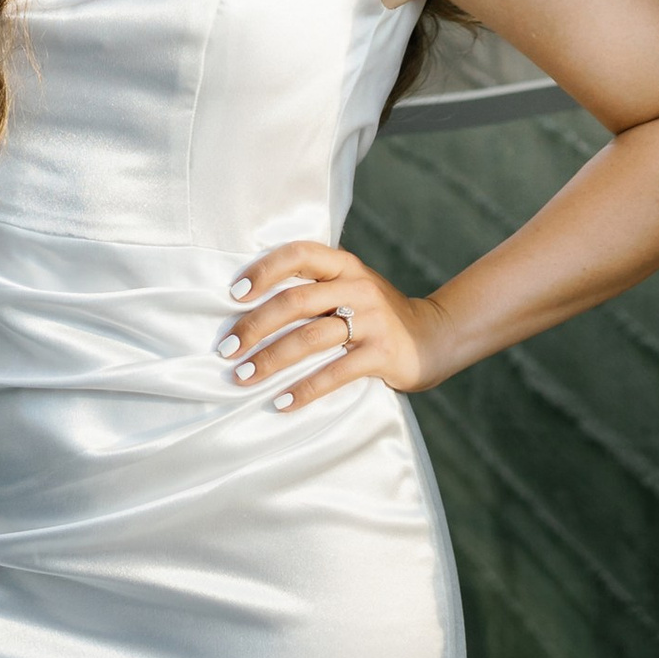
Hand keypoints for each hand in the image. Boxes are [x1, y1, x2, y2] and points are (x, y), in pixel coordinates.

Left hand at [215, 241, 450, 410]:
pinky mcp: (381, 354)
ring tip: (243, 377)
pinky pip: (335, 373)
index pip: (298, 254)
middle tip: (225, 349)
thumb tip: (250, 301)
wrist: (433, 336)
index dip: (263, 270)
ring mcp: (371, 320)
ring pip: (310, 338)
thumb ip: (314, 286)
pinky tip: (282, 402)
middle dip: (254, 326)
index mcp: (344, 265)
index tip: (233, 294)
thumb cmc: (376, 313)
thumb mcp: (350, 287)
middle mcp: (357, 286)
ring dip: (270, 360)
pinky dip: (305, 390)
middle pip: (295, 302)